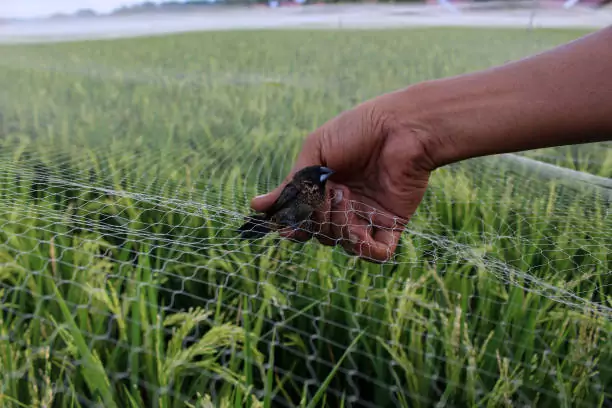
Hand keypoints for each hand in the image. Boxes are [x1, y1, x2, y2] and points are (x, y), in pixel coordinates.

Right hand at [250, 91, 434, 261]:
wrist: (403, 127)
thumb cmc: (358, 131)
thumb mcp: (316, 152)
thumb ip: (292, 183)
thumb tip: (257, 207)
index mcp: (325, 188)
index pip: (303, 220)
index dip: (293, 226)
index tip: (286, 226)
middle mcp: (344, 206)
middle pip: (320, 233)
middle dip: (317, 218)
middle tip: (327, 192)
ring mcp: (367, 216)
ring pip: (343, 244)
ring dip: (339, 226)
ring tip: (346, 197)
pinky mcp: (391, 224)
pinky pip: (377, 253)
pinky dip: (366, 250)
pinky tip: (362, 231)